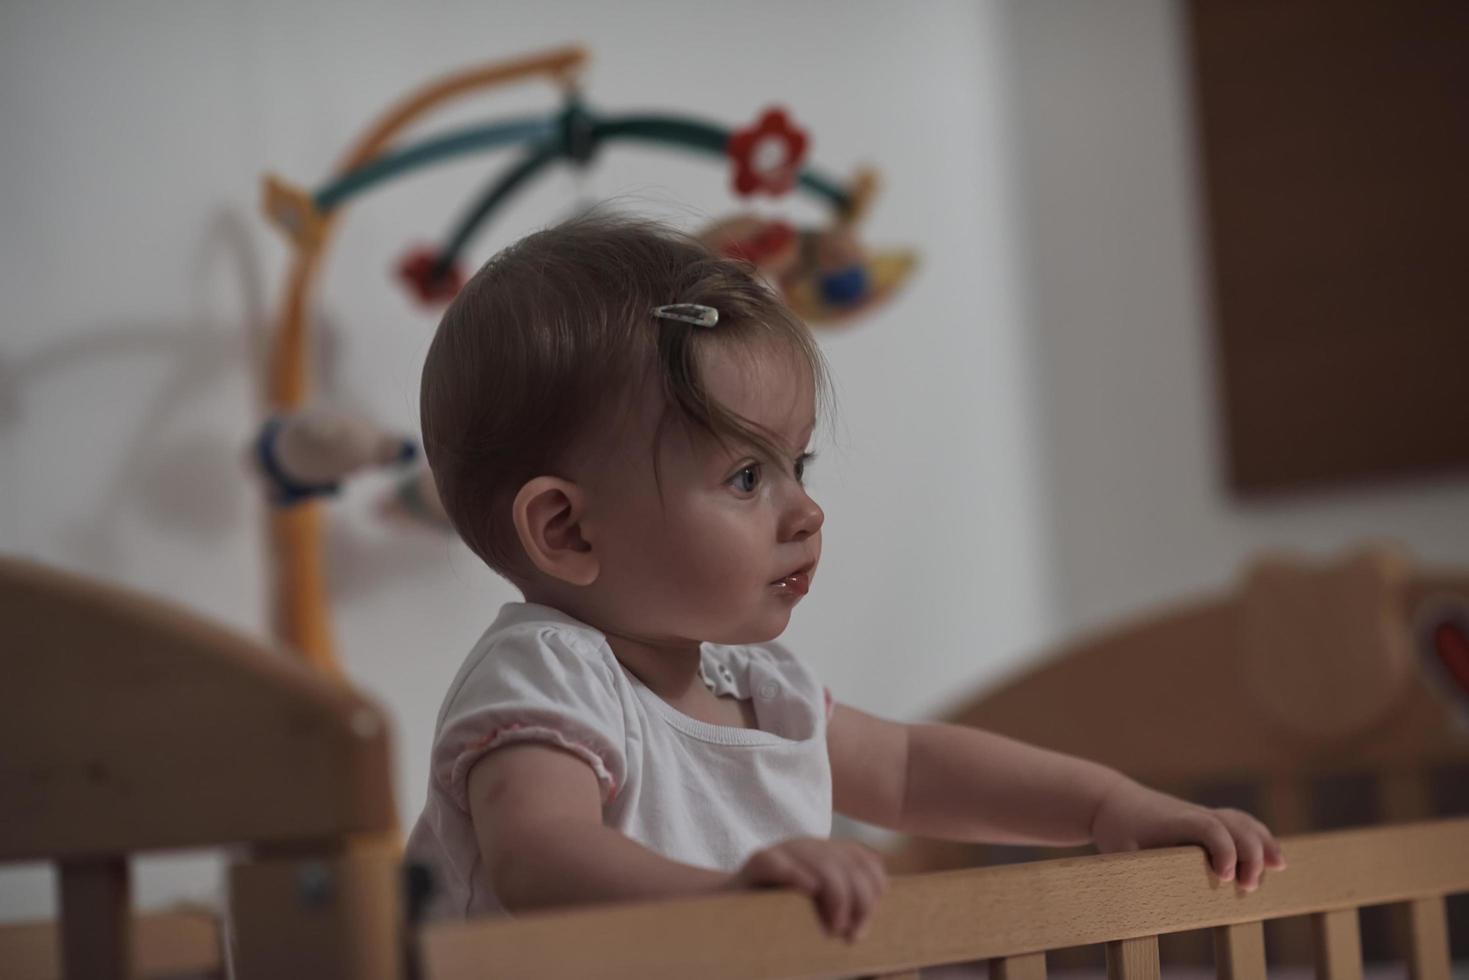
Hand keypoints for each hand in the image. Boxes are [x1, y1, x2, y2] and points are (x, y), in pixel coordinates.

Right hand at [728, 837, 887, 940]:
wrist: (728, 908)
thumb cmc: (778, 914)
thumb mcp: (818, 906)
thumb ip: (843, 902)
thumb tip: (866, 919)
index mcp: (826, 853)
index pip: (867, 861)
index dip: (874, 891)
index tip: (864, 924)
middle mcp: (807, 846)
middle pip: (849, 866)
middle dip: (859, 902)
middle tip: (850, 935)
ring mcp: (782, 851)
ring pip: (823, 864)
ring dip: (836, 897)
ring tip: (832, 929)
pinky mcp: (758, 861)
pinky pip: (779, 862)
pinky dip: (796, 874)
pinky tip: (808, 891)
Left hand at [1091, 780, 1286, 891]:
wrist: (1113, 801)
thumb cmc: (1117, 831)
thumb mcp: (1119, 855)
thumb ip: (1132, 880)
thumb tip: (1138, 913)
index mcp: (1173, 821)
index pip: (1208, 827)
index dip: (1223, 849)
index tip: (1225, 876)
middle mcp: (1194, 814)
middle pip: (1233, 824)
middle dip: (1249, 854)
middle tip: (1247, 887)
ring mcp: (1203, 815)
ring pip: (1242, 821)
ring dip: (1263, 843)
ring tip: (1279, 868)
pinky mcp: (1208, 820)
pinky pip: (1240, 824)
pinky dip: (1260, 839)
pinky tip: (1274, 860)